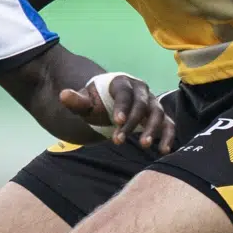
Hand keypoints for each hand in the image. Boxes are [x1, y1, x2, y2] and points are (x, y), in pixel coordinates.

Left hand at [60, 75, 175, 153]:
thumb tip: (63, 94)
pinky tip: (163, 150)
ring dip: (152, 129)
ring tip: (143, 145)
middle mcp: (141, 90)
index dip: (121, 106)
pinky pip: (169, 124)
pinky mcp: (161, 116)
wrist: (109, 105)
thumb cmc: (96, 103)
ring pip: (158, 114)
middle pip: (141, 105)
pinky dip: (168, 136)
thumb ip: (76, 100)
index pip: (123, 93)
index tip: (116, 122)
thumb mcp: (85, 102)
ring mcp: (153, 103)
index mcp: (122, 82)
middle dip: (131, 123)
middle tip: (118, 141)